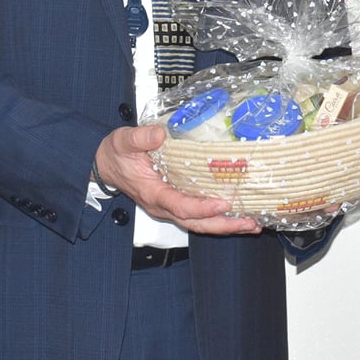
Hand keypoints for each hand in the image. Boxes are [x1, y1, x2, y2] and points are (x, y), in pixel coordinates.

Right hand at [94, 124, 262, 235]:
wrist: (106, 165)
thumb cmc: (116, 154)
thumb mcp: (123, 141)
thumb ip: (139, 138)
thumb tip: (159, 134)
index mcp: (152, 192)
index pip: (180, 206)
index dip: (202, 208)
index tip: (222, 203)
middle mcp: (163, 206)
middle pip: (196, 223)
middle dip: (223, 225)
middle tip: (249, 222)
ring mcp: (170, 207)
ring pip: (200, 224)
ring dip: (226, 225)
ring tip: (253, 223)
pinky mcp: (176, 203)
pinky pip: (199, 217)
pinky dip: (220, 218)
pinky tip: (239, 215)